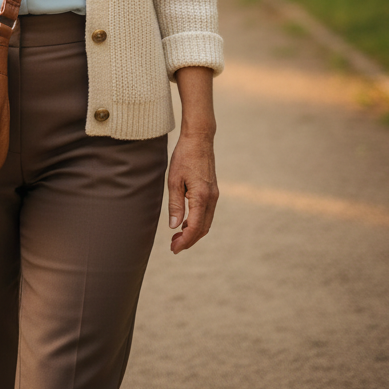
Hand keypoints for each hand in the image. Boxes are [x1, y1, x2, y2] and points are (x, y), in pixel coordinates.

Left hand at [167, 132, 217, 253]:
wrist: (199, 140)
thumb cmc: (184, 157)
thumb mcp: (174, 180)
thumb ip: (176, 205)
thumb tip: (174, 226)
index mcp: (202, 197)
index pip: (195, 227)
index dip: (185, 241)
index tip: (174, 249)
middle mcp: (212, 199)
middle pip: (203, 229)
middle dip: (189, 240)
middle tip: (173, 247)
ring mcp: (214, 195)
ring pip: (206, 222)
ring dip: (194, 232)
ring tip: (177, 237)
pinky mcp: (213, 191)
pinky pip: (207, 213)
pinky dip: (198, 222)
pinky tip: (186, 222)